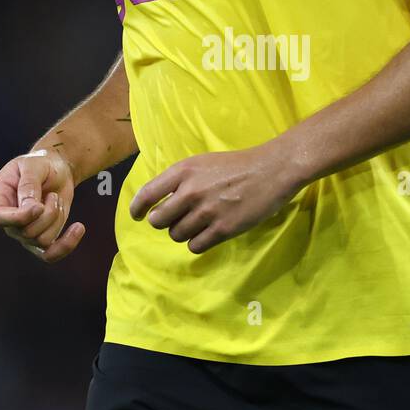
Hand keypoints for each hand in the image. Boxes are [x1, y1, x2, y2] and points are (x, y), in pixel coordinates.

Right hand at [0, 148, 84, 263]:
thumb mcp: (34, 165)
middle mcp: (8, 218)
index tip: (39, 206)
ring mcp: (22, 231)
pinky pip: (50, 255)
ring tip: (55, 199)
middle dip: (47, 214)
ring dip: (56, 218)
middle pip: (25, 232)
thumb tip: (30, 210)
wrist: (57, 169)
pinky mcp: (40, 238)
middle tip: (53, 195)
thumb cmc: (41, 163)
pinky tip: (79, 227)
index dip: (18, 218)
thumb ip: (28, 184)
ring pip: (41, 240)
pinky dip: (67, 245)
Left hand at [128, 144, 298, 253]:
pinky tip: (208, 233)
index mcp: (183, 172)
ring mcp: (207, 211)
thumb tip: (159, 202)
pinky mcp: (223, 229)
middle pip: (158, 220)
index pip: (147, 195)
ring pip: (176, 235)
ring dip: (183, 232)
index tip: (137, 216)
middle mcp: (190, 192)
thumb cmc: (237, 165)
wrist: (272, 170)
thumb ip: (180, 180)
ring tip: (199, 223)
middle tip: (176, 219)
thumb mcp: (202, 162)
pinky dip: (198, 243)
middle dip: (164, 222)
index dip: (137, 209)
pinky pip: (195, 246)